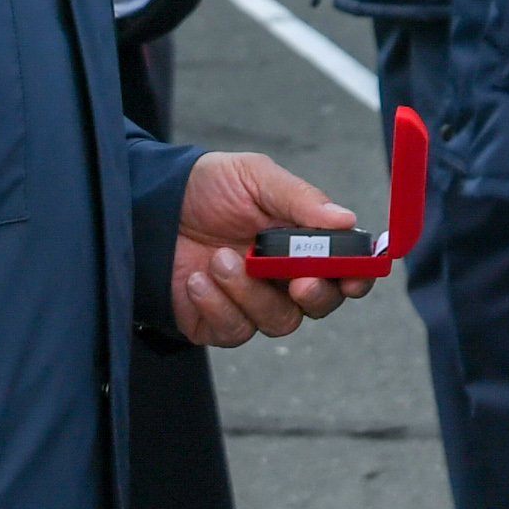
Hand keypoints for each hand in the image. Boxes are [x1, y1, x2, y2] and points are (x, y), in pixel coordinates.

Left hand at [169, 150, 373, 344]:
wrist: (150, 204)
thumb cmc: (209, 187)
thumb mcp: (255, 178)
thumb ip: (300, 199)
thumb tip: (346, 219)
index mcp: (303, 241)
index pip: (345, 268)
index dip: (358, 276)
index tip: (355, 276)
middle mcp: (284, 277)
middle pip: (321, 304)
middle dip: (315, 295)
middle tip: (299, 280)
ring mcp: (252, 303)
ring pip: (279, 321)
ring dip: (252, 293)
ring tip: (220, 258)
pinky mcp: (219, 323)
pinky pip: (235, 330)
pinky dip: (217, 305)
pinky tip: (197, 278)